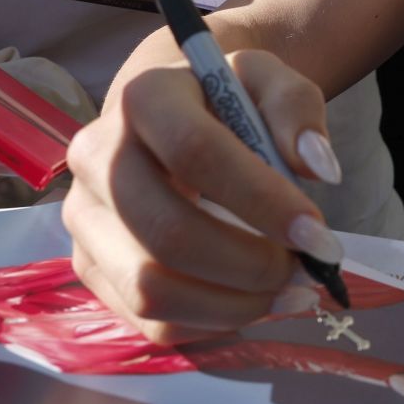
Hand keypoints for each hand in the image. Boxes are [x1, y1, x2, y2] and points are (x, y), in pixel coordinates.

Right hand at [62, 49, 345, 344]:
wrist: (171, 117)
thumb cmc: (224, 100)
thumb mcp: (269, 80)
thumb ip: (297, 109)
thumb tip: (319, 169)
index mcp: (143, 97)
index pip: (194, 151)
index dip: (261, 200)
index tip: (318, 233)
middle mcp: (97, 158)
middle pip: (167, 232)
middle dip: (251, 264)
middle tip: (307, 268)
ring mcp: (85, 219)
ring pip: (151, 288)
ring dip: (234, 304)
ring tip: (290, 291)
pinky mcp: (90, 267)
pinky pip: (149, 320)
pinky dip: (212, 323)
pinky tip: (255, 303)